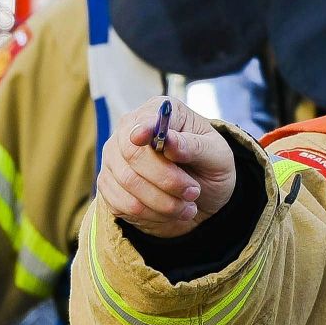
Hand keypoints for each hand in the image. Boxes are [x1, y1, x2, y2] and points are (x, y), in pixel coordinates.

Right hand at [97, 98, 237, 237]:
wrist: (202, 196)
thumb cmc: (210, 166)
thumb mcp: (217, 155)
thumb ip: (193, 146)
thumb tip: (168, 140)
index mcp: (160, 110)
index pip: (143, 119)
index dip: (142, 129)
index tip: (141, 138)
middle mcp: (130, 130)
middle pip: (132, 154)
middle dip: (167, 179)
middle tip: (193, 192)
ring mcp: (114, 157)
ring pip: (128, 182)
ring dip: (163, 202)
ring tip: (188, 206)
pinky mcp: (108, 184)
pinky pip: (122, 203)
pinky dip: (151, 214)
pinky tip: (170, 213)